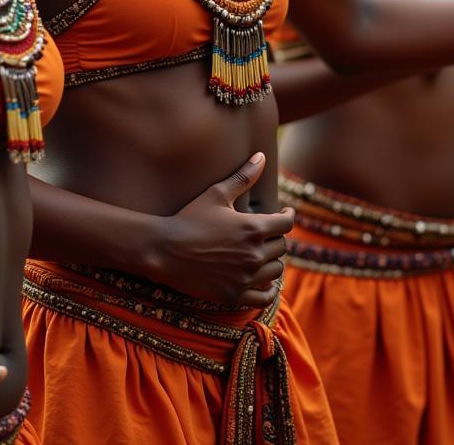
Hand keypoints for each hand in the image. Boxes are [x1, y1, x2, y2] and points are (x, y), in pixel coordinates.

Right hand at [146, 152, 292, 307]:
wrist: (164, 250)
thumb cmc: (189, 218)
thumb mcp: (216, 194)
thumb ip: (243, 177)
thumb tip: (262, 156)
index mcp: (252, 228)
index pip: (286, 224)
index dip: (288, 216)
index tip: (285, 213)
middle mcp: (253, 254)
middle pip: (282, 247)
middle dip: (277, 238)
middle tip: (269, 234)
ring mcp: (245, 277)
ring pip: (276, 271)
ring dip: (273, 261)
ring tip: (264, 254)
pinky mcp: (235, 295)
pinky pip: (265, 297)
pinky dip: (269, 289)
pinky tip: (263, 281)